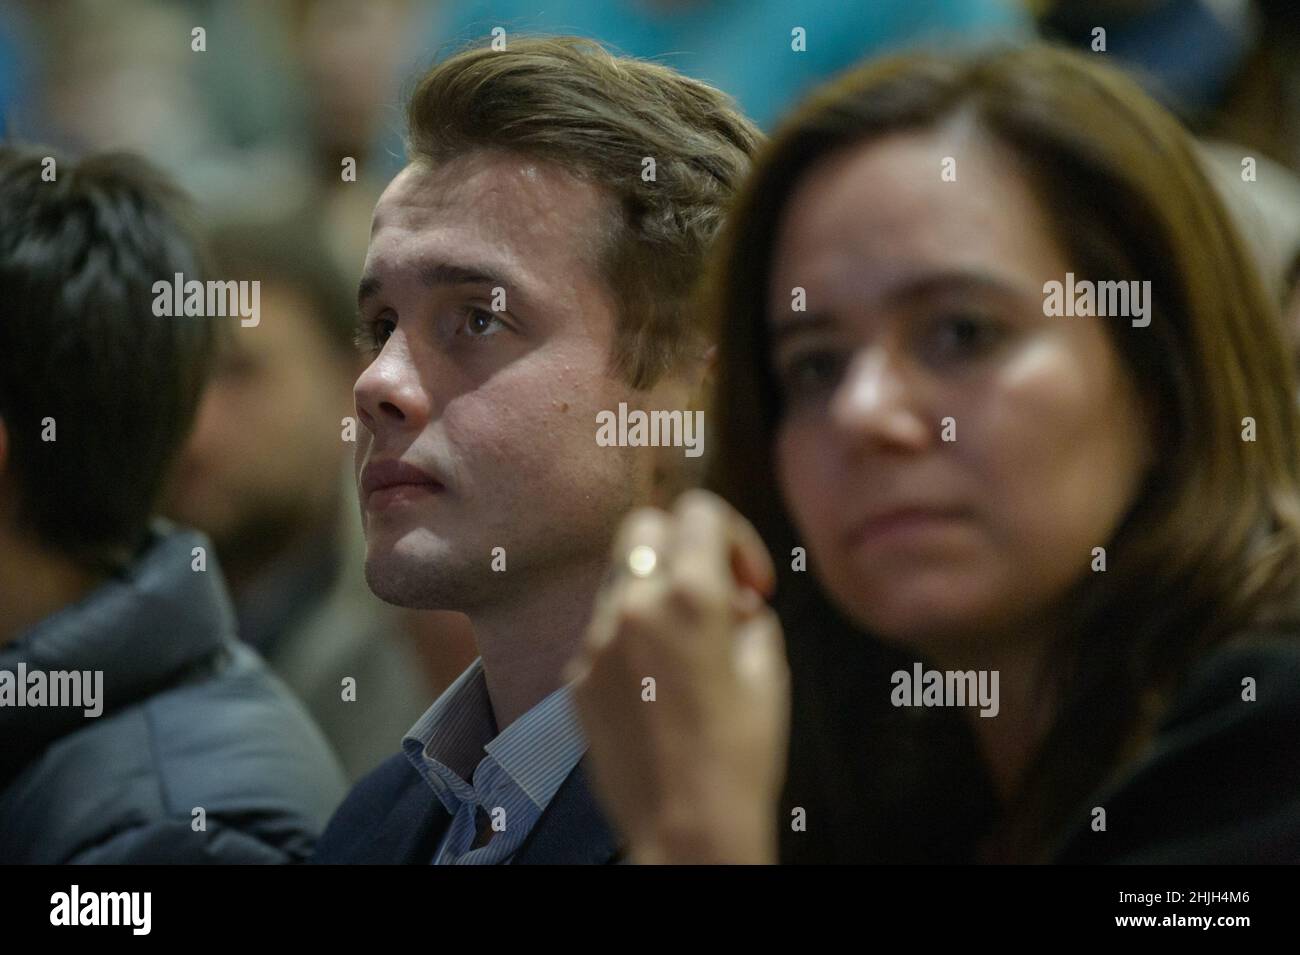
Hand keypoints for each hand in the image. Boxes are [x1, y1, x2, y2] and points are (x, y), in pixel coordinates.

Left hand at [567, 489, 789, 863]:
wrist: (684, 830)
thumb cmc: (741, 757)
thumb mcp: (769, 675)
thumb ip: (752, 618)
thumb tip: (736, 602)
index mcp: (690, 597)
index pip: (699, 511)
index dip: (735, 535)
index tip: (750, 583)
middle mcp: (633, 605)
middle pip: (644, 527)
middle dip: (682, 545)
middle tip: (713, 592)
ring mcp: (596, 639)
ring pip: (618, 578)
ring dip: (653, 590)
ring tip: (685, 644)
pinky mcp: (576, 675)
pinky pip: (603, 628)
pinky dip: (630, 634)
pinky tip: (655, 680)